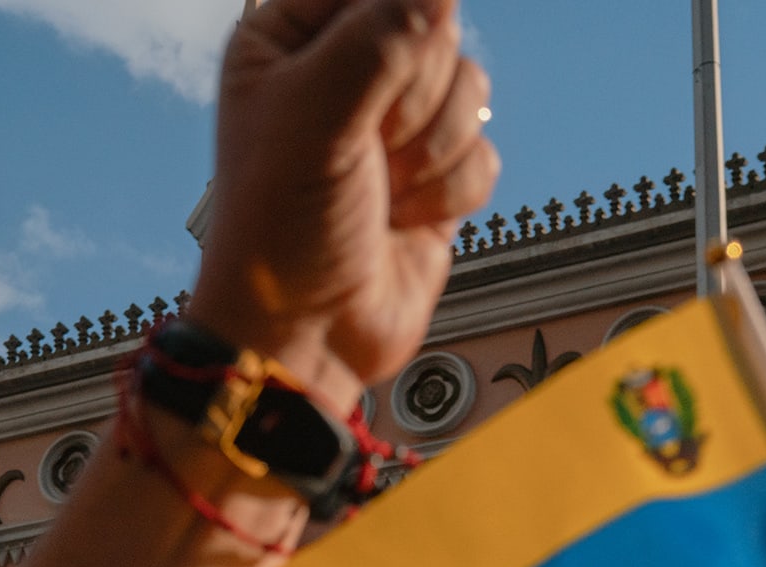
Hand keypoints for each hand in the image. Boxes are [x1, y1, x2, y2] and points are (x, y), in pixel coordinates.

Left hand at [190, 0, 499, 405]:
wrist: (305, 337)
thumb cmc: (282, 231)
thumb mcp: (318, 117)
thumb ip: (381, 40)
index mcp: (289, 36)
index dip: (394, 19)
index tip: (382, 71)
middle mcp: (343, 69)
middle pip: (434, 28)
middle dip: (412, 98)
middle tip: (366, 147)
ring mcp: (393, 123)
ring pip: (471, 86)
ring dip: (433, 150)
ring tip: (381, 191)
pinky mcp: (435, 174)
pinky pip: (484, 150)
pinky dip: (450, 191)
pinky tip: (403, 220)